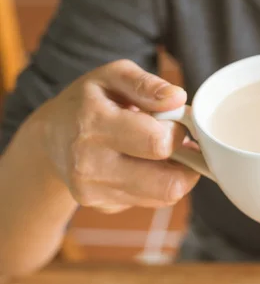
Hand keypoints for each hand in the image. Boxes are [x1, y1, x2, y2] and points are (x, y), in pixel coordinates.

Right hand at [34, 60, 199, 213]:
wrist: (50, 138)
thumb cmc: (88, 102)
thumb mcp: (113, 77)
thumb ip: (146, 84)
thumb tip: (177, 98)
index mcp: (94, 124)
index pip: (158, 142)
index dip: (177, 131)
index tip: (172, 120)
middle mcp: (90, 164)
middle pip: (168, 183)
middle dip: (185, 161)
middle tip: (176, 142)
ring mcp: (95, 191)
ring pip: (166, 195)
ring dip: (175, 173)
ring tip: (159, 151)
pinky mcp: (103, 206)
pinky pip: (153, 202)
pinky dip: (159, 184)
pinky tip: (144, 165)